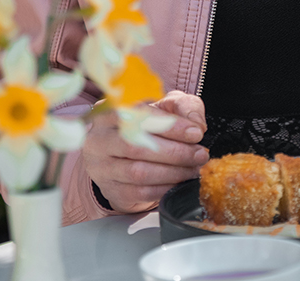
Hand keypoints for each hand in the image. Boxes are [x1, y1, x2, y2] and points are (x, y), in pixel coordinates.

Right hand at [83, 90, 208, 212]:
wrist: (127, 156)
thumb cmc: (148, 127)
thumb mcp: (166, 107)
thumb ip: (183, 107)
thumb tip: (195, 124)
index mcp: (110, 112)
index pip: (138, 115)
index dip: (170, 125)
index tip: (195, 133)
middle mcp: (99, 139)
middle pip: (135, 146)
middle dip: (174, 152)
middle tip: (199, 154)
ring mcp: (102, 167)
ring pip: (138, 172)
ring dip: (173, 172)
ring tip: (193, 168)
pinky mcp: (112, 190)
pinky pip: (140, 192)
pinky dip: (164, 188)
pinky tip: (180, 182)